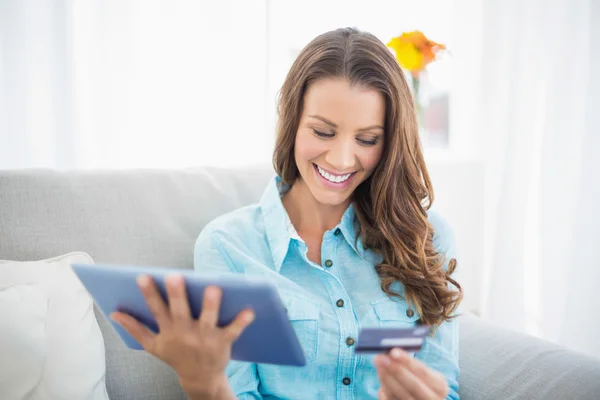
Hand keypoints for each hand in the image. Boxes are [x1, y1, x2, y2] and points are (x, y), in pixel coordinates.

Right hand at [110, 274, 254, 397]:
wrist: (199, 379)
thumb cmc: (176, 356)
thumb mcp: (153, 345)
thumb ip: (135, 328)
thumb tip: (114, 313)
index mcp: (168, 330)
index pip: (156, 309)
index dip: (149, 294)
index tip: (143, 276)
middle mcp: (185, 333)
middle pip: (180, 311)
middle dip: (177, 295)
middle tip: (175, 276)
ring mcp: (204, 338)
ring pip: (207, 319)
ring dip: (210, 305)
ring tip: (213, 288)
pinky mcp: (222, 342)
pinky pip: (233, 331)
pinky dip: (241, 322)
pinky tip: (249, 310)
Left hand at [374, 348, 448, 399]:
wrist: (420, 397)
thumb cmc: (419, 379)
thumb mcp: (421, 372)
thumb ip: (409, 363)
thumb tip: (389, 351)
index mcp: (440, 386)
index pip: (423, 372)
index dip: (407, 361)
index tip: (393, 351)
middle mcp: (432, 399)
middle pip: (413, 385)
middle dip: (396, 370)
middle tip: (381, 358)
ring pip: (401, 394)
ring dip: (387, 378)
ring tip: (378, 364)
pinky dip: (384, 387)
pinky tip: (380, 375)